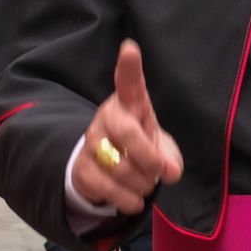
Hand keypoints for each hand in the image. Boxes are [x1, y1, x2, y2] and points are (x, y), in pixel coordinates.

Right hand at [69, 40, 184, 214]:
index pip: (129, 83)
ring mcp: (90, 142)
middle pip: (127, 133)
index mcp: (130, 104)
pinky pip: (107, 189)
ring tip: (146, 185)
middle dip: (150, 159)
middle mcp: (107, 117)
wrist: (109, 169)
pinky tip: (133, 200)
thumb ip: (169, 157)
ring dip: (142, 185)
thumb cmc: (141, 147)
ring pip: (120, 167)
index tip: (130, 49)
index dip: (129, 67)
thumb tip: (169, 172)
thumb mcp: (159, 145)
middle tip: (161, 174)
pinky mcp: (80, 168)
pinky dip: (128, 200)